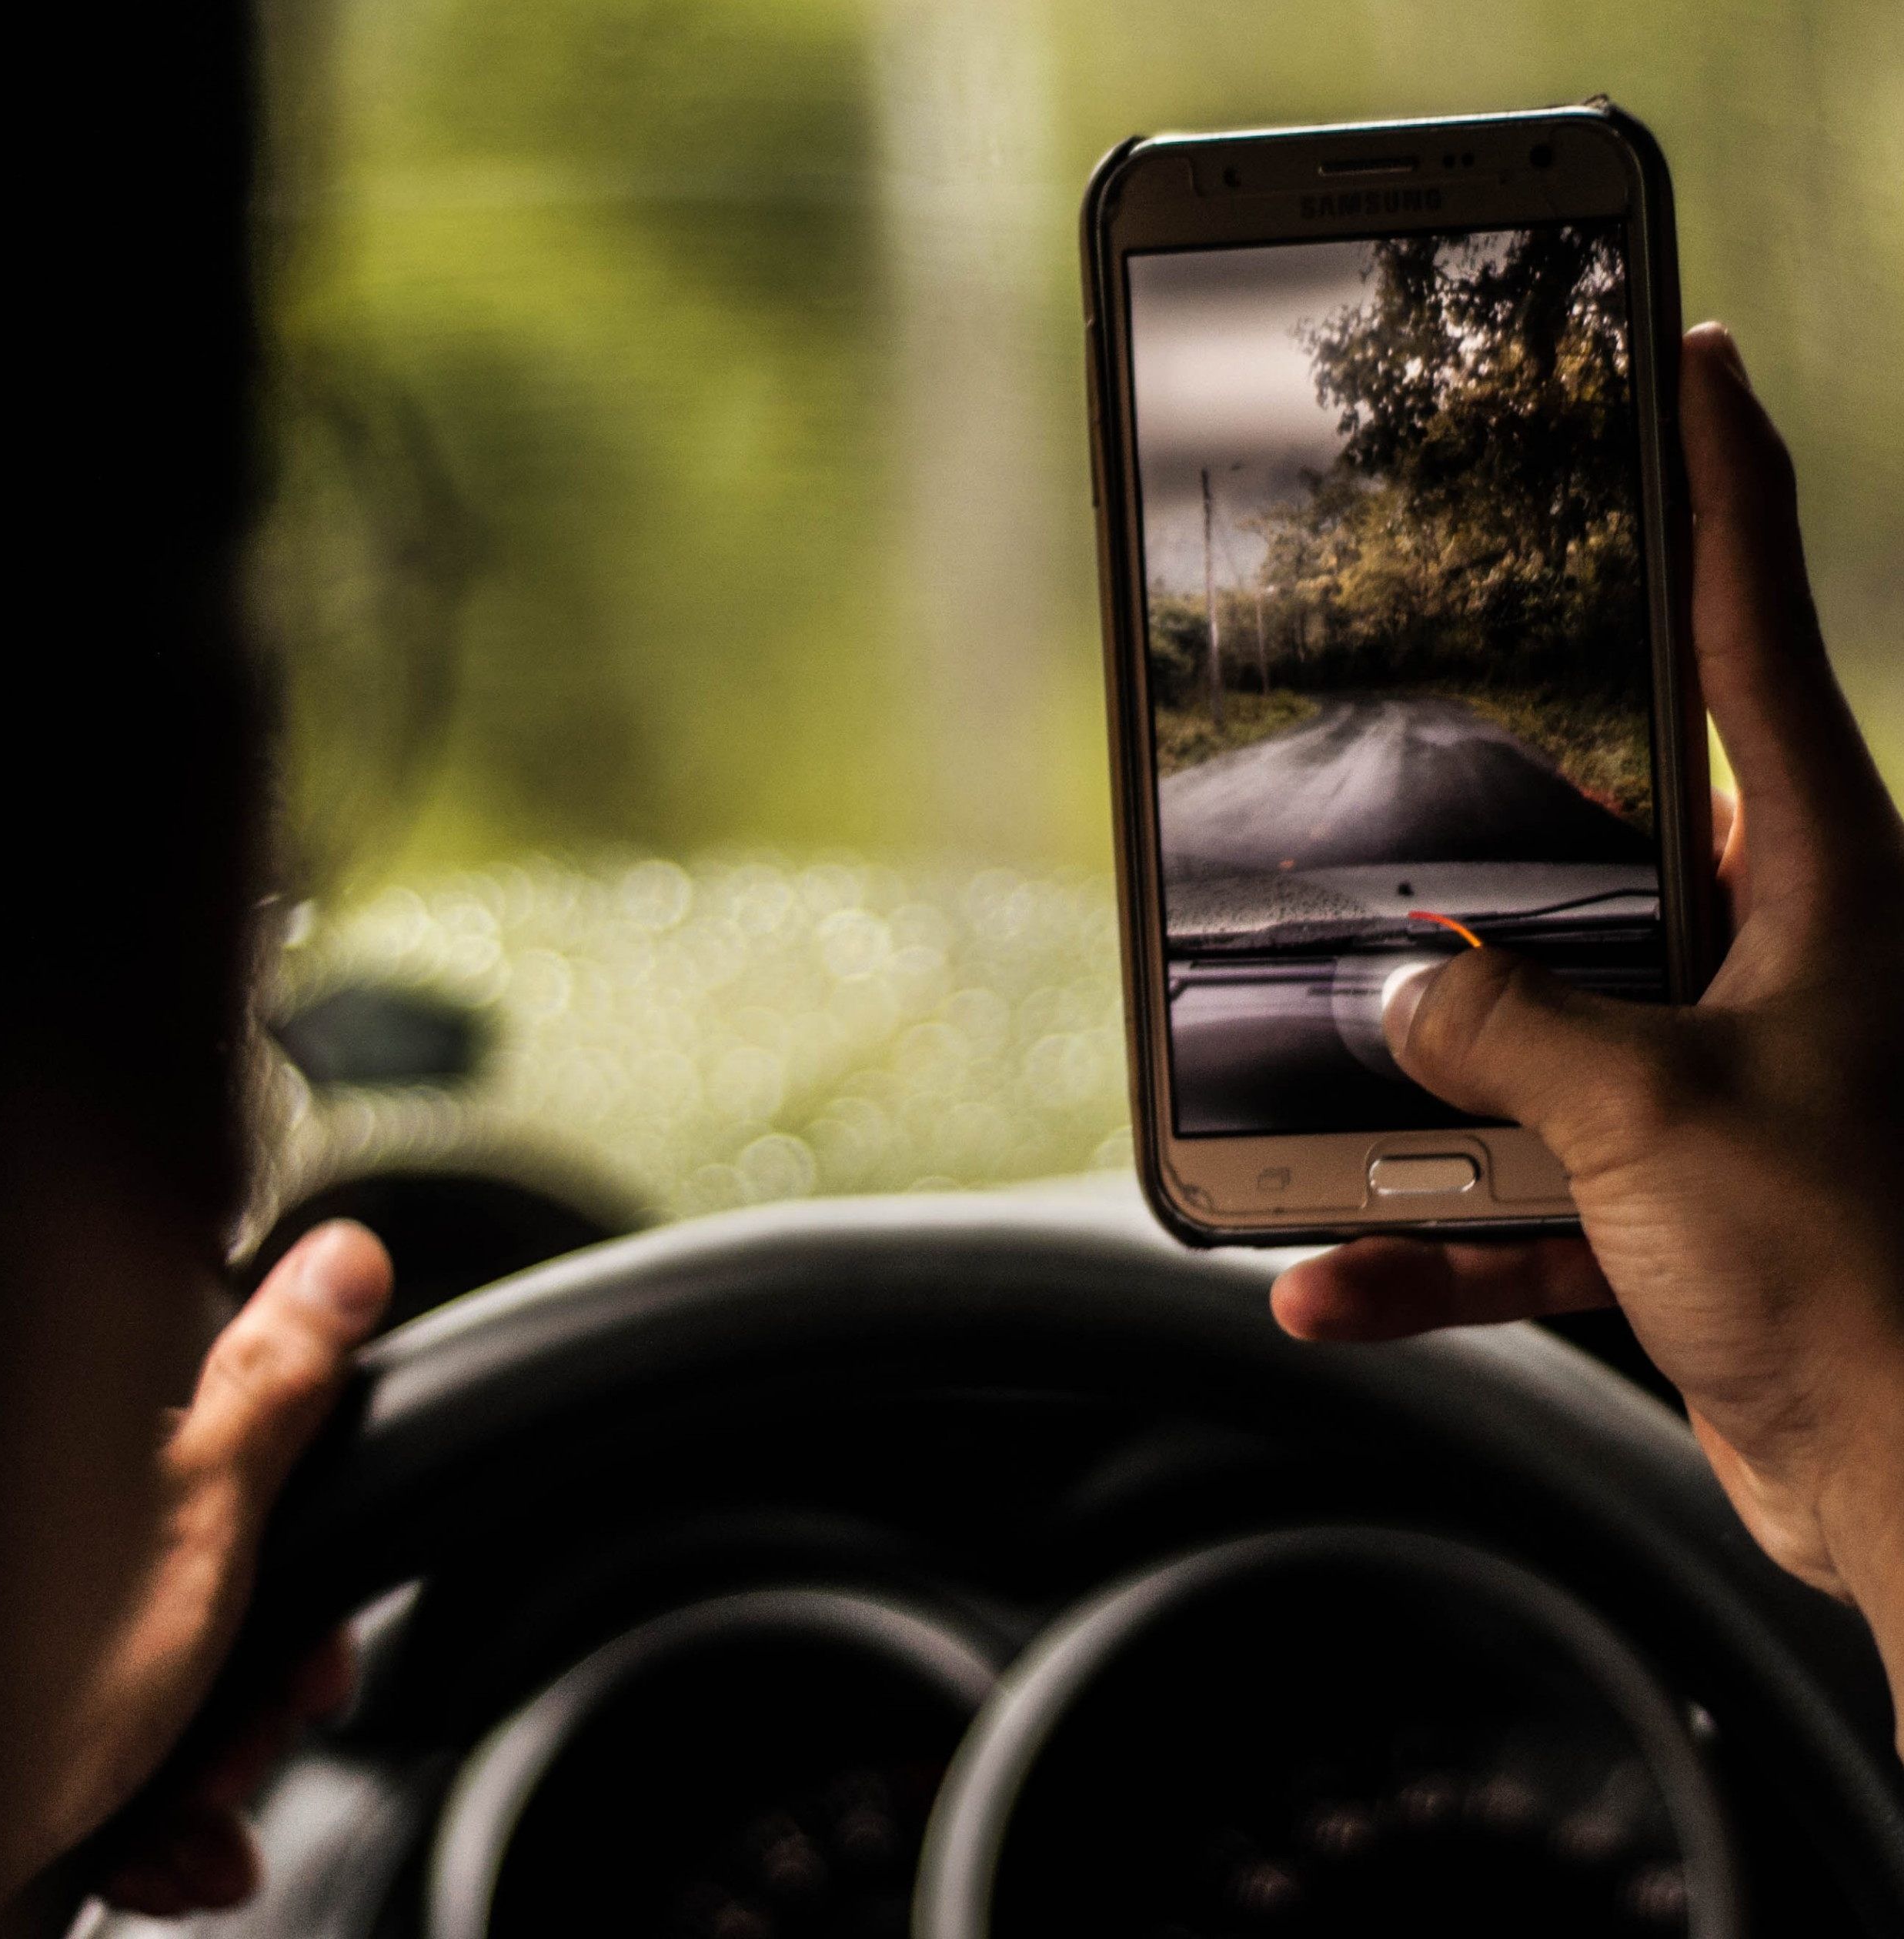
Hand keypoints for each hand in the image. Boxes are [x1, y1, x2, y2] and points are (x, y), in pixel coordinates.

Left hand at [19, 1219, 393, 1916]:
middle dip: (254, 1678)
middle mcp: (21, 1524)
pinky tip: (158, 1847)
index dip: (298, 1549)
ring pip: (155, 1680)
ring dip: (210, 1761)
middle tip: (252, 1729)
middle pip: (198, 1583)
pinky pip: (96, 1752)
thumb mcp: (193, 1522)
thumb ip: (274, 1391)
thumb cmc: (16, 1691)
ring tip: (195, 1815)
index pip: (224, 1462)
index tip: (313, 1623)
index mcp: (72, 1443)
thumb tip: (341, 1261)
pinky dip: (146, 1808)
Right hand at [1270, 325, 1903, 1749]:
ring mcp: (1730, 1074)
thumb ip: (1505, 1032)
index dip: (1721, 485)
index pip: (1756, 631)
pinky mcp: (1684, 1193)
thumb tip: (1399, 995)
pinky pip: (1525, 1191)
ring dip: (1422, 1099)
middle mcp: (1785, 954)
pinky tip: (1335, 1281)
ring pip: (1539, 1034)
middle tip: (1391, 767)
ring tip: (1315, 1114)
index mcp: (1828, 877)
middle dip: (1487, 827)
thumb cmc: (1858, 1273)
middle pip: (1612, 831)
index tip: (1685, 362)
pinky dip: (1433, 1241)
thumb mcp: (1653, 1117)